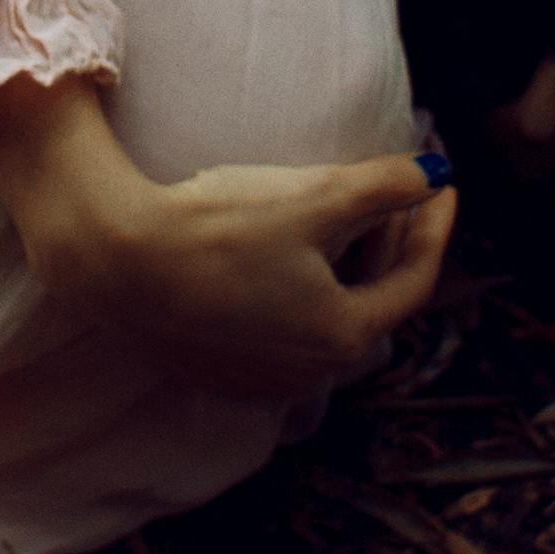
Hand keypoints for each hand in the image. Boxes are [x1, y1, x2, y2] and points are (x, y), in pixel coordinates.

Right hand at [0, 82, 456, 406]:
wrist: (113, 261)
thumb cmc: (216, 230)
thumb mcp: (313, 197)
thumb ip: (385, 185)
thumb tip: (437, 173)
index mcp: (342, 335)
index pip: (414, 280)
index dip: (434, 225)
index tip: (440, 183)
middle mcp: (309, 373)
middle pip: (373, 304)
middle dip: (393, 247)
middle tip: (402, 198)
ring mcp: (261, 380)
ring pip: (328, 322)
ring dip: (348, 274)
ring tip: (350, 224)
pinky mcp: (219, 373)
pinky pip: (283, 335)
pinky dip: (302, 297)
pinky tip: (288, 261)